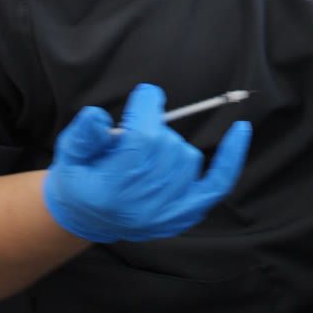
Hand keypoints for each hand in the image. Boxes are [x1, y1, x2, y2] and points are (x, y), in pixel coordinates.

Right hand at [43, 83, 250, 242]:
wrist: (86, 216)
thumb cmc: (80, 177)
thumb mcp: (70, 152)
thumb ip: (84, 133)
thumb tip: (98, 116)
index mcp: (112, 189)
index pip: (144, 138)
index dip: (147, 107)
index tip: (145, 95)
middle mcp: (143, 205)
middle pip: (166, 145)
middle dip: (152, 127)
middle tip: (136, 129)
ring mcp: (167, 212)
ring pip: (187, 157)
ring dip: (170, 145)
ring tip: (145, 152)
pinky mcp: (185, 213)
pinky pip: (218, 182)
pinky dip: (231, 156)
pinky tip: (241, 130)